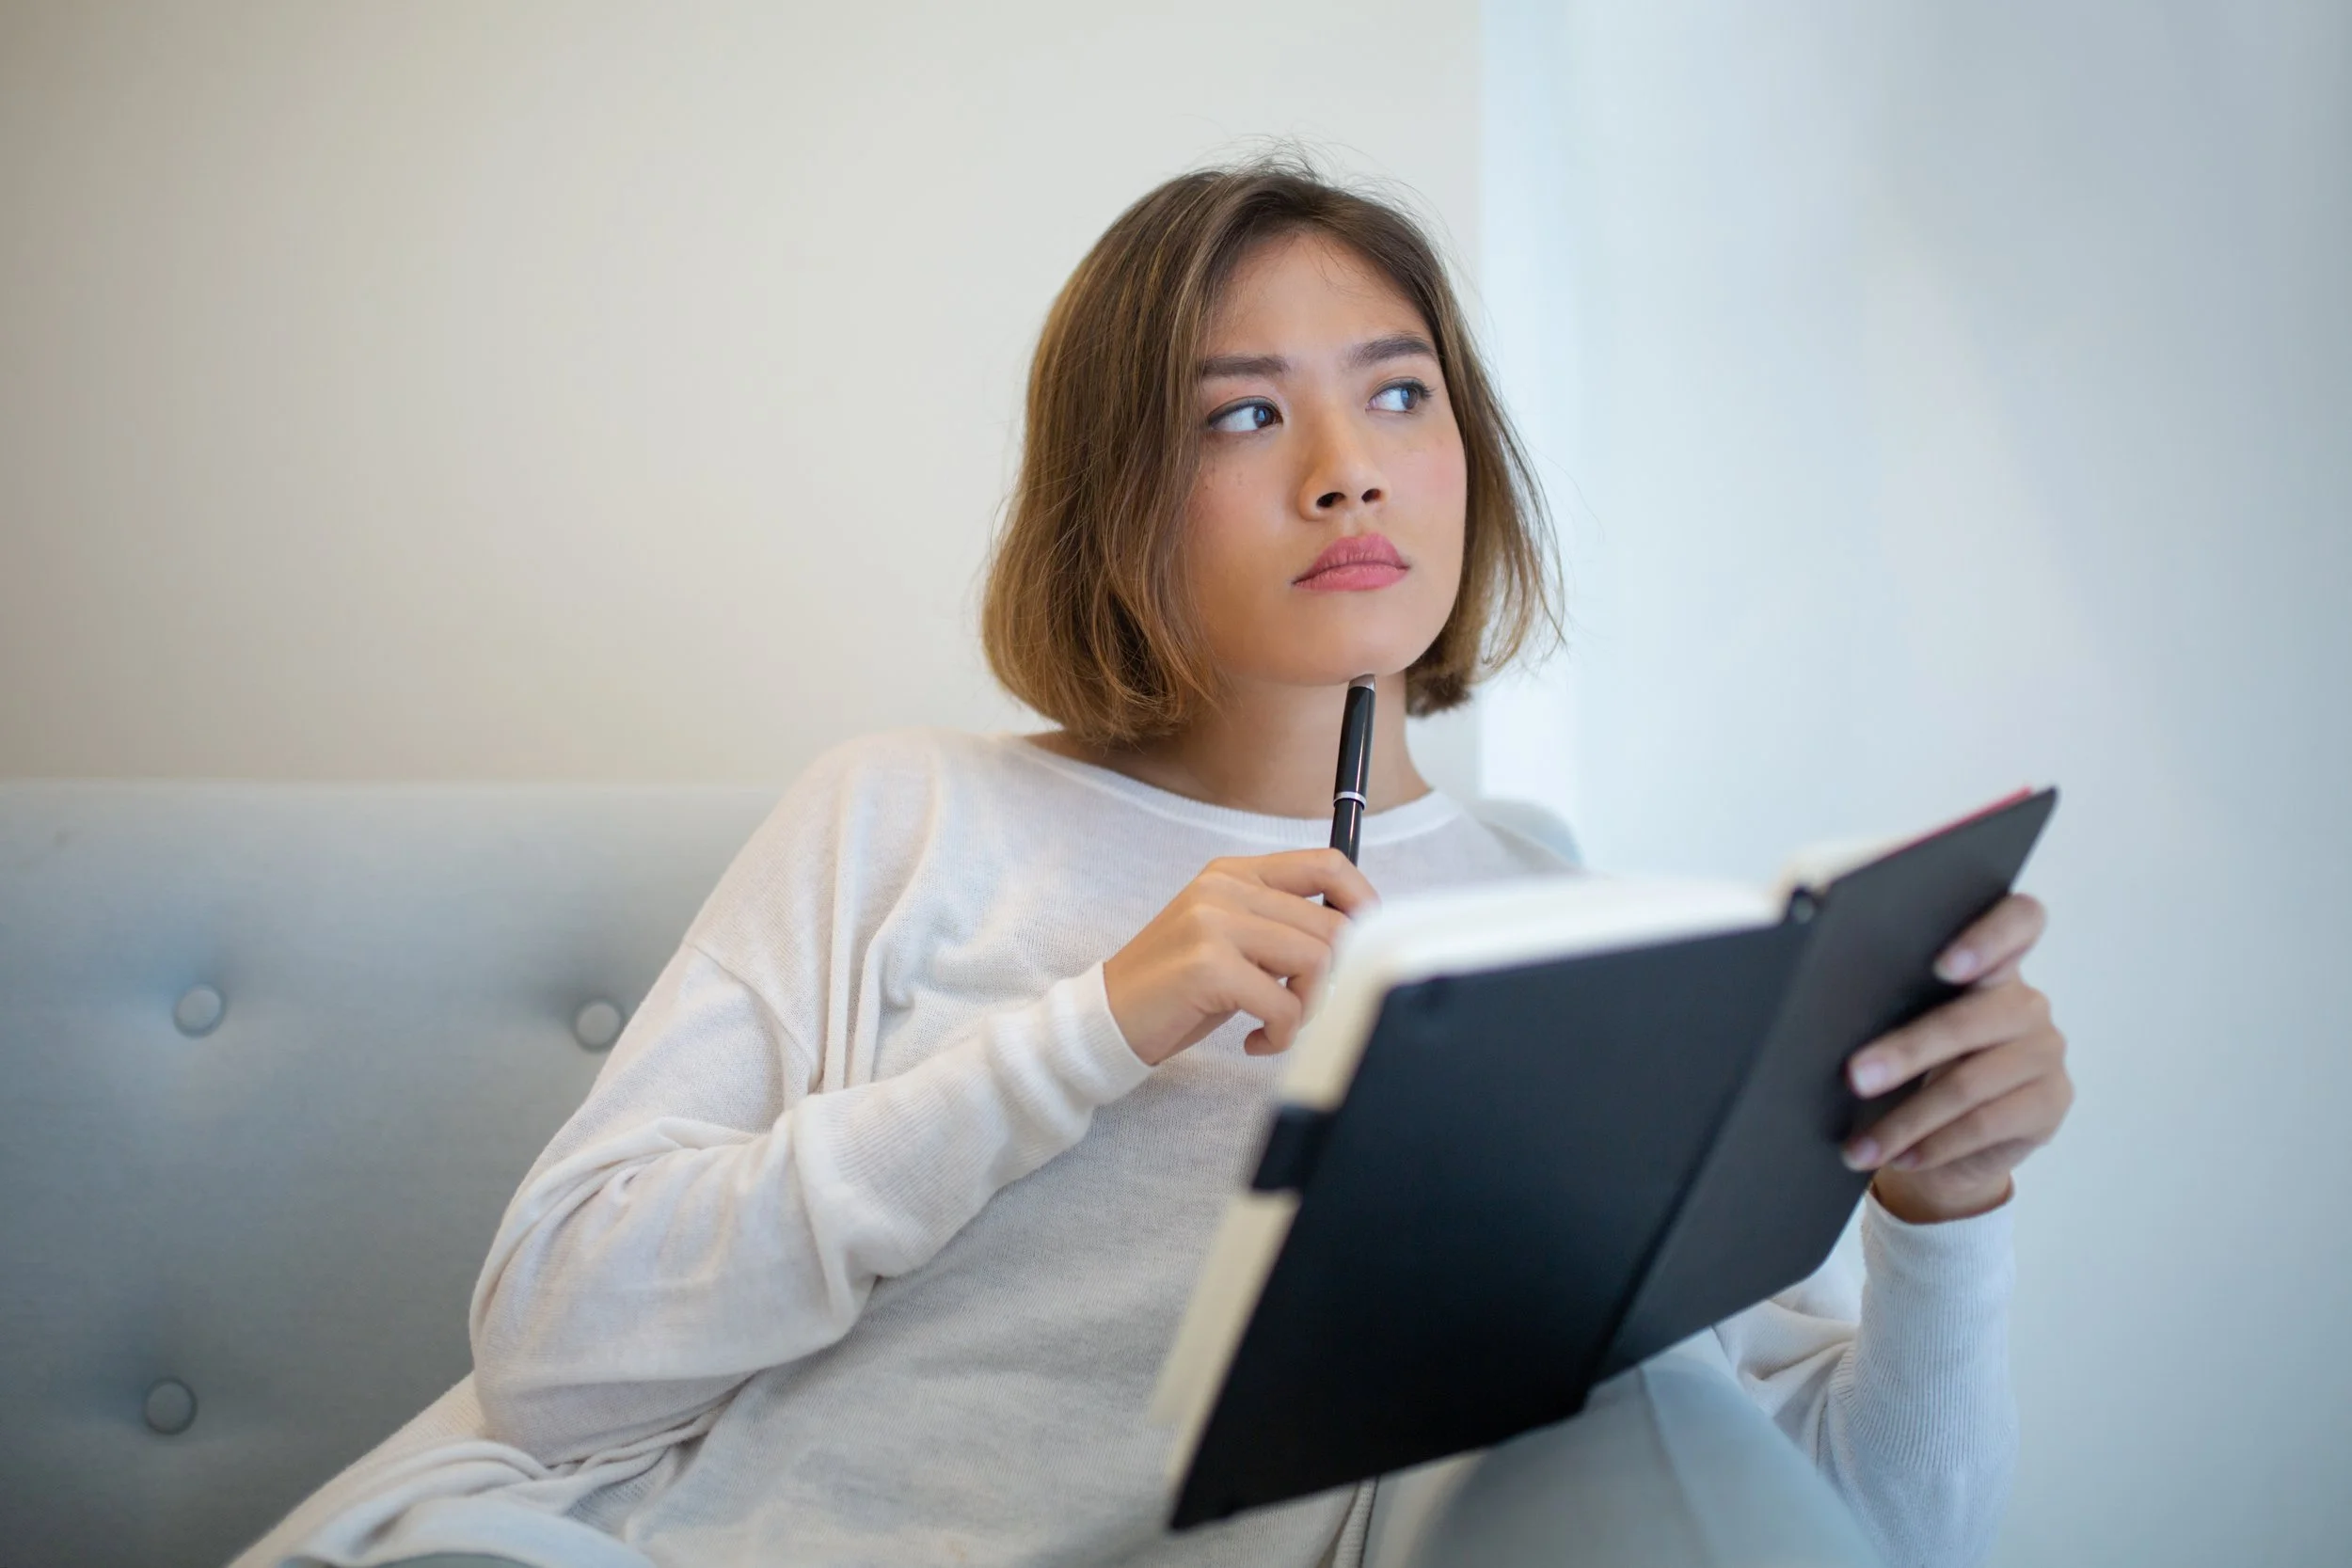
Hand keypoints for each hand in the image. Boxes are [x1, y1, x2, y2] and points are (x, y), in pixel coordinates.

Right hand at [1102, 849, 1379, 1065]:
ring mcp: (1214, 922)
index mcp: (1234, 874)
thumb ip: (1280, 927)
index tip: (1364, 944)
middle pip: (1331, 926)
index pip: (1326, 864)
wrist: (1106, 1018)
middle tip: (1299, 1010)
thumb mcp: (1231, 940)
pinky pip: (1284, 1005)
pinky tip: (1254, 1042)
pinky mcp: (1208, 966)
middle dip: (1331, 981)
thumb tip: (1355, 937)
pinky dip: (1280, 1035)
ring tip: (1275, 1026)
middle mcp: (1224, 888)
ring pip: (1316, 962)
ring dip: (1307, 1009)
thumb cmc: (1177, 989)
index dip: (1362, 902)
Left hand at [1841, 893, 2072, 1222]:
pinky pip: (1987, 1124)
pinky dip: (1935, 1144)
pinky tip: (1900, 1157)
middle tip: (1854, 1076)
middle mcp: (2026, 1001)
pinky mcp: (2051, 1101)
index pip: (2019, 920)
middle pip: (1971, 1019)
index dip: (1990, 935)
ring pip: (1970, 1083)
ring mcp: (2045, 1051)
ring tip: (1858, 1145)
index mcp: (1991, 962)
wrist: (1941, 1140)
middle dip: (1907, 1051)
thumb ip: (1877, 987)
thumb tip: (1812, 964)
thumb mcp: (1891, 1019)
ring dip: (1905, 1120)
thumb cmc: (1904, 1063)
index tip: (1944, 965)